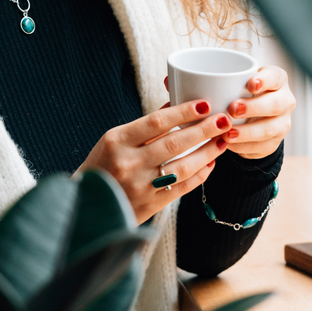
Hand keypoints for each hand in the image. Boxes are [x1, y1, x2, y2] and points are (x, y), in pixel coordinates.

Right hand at [75, 101, 232, 224]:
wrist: (87, 206)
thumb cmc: (102, 166)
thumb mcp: (114, 141)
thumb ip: (145, 126)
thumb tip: (175, 104)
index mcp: (117, 140)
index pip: (156, 122)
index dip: (182, 112)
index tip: (204, 104)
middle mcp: (128, 162)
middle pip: (174, 143)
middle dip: (203, 129)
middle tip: (224, 119)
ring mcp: (140, 186)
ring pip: (182, 166)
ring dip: (207, 152)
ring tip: (223, 140)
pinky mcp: (150, 205)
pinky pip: (182, 187)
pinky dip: (199, 174)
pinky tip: (210, 163)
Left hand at [224, 65, 294, 158]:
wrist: (250, 118)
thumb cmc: (238, 92)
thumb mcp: (234, 83)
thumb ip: (222, 81)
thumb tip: (191, 82)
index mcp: (276, 81)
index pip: (276, 77)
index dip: (265, 80)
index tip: (250, 84)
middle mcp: (284, 101)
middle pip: (276, 104)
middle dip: (254, 107)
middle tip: (233, 109)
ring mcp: (281, 123)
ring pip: (269, 129)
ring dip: (247, 132)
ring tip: (227, 133)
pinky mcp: (274, 143)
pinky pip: (260, 147)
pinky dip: (243, 146)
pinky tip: (228, 144)